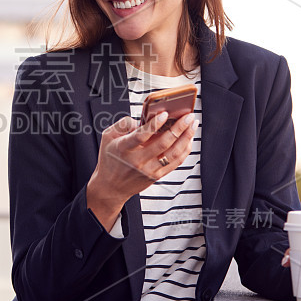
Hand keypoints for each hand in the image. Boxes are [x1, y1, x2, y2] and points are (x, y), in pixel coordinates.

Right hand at [86, 111, 197, 230]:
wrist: (111, 186)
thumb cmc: (110, 158)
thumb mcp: (107, 136)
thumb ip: (123, 124)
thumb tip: (142, 118)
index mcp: (124, 148)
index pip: (141, 135)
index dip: (155, 124)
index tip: (165, 113)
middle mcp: (137, 160)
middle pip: (163, 143)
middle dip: (179, 127)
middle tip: (188, 116)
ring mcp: (149, 170)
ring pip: (173, 153)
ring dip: (186, 137)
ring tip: (192, 125)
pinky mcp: (157, 176)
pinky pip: (176, 162)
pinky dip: (185, 149)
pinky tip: (188, 139)